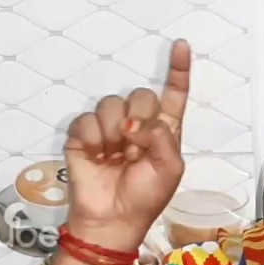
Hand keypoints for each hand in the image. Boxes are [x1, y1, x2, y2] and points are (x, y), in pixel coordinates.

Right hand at [63, 39, 190, 249]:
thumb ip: (162, 135)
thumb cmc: (145, 197)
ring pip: (111, 104)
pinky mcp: (83, 135)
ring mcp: (109, 129)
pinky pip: (87, 120)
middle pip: (140, 95)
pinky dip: (93, 138)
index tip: (180, 45)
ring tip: (114, 157)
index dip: (177, 70)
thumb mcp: (170, 168)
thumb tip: (134, 121)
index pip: (173, 94)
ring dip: (114, 132)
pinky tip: (96, 156)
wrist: (113, 220)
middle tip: (134, 148)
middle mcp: (137, 124)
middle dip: (139, 118)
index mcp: (163, 131)